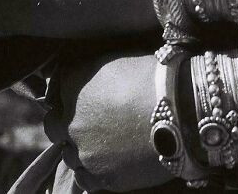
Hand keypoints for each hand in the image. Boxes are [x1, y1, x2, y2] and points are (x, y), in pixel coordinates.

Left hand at [45, 51, 169, 191]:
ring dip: (81, 147)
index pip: (56, 88)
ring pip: (70, 154)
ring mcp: (85, 153)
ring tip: (105, 141)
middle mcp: (71, 121)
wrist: (182, 110)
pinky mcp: (101, 178)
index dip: (68, 91)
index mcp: (74, 87)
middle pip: (54, 124)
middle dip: (67, 121)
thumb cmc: (156, 77)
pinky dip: (93, 170)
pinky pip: (85, 178)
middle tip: (90, 119)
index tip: (82, 93)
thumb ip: (93, 70)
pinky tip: (109, 160)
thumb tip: (84, 74)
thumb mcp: (118, 59)